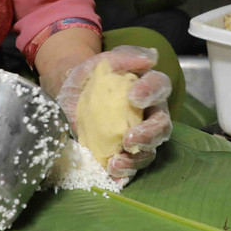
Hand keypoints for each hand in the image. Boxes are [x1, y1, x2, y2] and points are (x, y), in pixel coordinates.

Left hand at [56, 46, 172, 179]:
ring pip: (151, 150)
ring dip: (137, 159)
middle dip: (149, 134)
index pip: (160, 87)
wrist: (67, 100)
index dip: (151, 92)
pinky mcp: (125, 154)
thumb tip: (151, 56)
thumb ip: (122, 57)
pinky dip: (125, 173)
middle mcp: (150, 114)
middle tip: (129, 137)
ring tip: (116, 162)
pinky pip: (131, 166)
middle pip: (163, 125)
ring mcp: (139, 136)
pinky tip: (113, 174)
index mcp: (148, 88)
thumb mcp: (99, 63)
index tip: (133, 96)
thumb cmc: (88, 79)